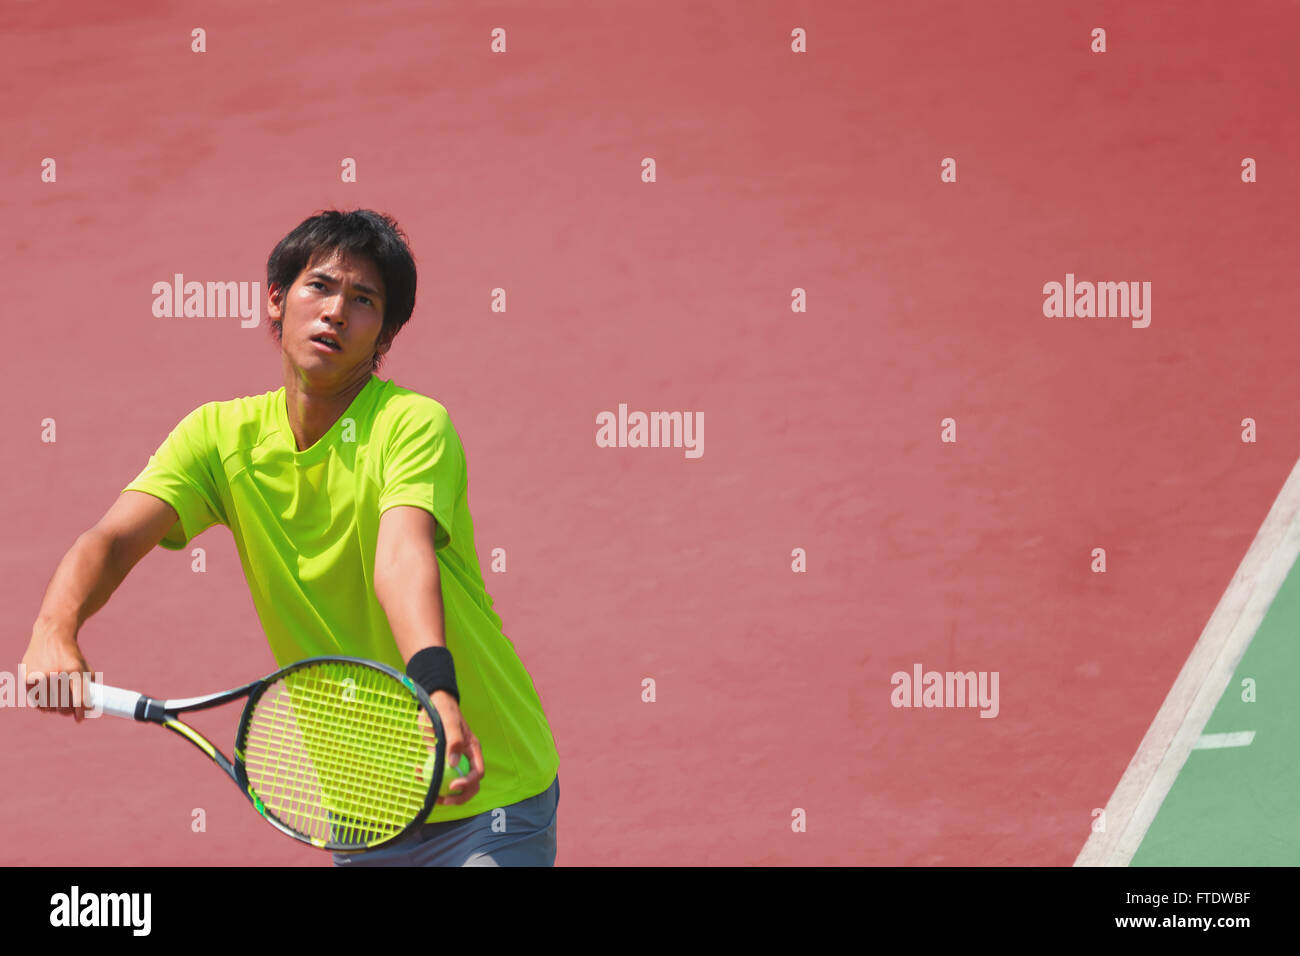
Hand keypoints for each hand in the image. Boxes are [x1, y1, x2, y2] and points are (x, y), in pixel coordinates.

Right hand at [21, 621, 91, 721]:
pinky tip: (46, 699)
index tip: (80, 719)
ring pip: (48, 705)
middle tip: (69, 711)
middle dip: (67, 711)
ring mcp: (41, 676)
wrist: (51, 636)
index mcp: (75, 671)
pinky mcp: (28, 678)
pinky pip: (35, 700)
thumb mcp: (84, 667)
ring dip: (53, 708)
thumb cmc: (71, 655)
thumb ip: (88, 686)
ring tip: (58, 704)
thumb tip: (90, 710)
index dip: (80, 712)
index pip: (79, 700)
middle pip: (63, 705)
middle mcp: (57, 674)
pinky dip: (41, 704)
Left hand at [430, 690, 483, 805]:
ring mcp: (454, 760)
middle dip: (458, 797)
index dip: (468, 784)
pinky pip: (438, 775)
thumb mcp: (449, 722)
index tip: (452, 786)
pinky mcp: (441, 760)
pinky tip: (417, 774)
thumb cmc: (443, 709)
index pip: (477, 773)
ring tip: (430, 795)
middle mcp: (466, 758)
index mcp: (473, 750)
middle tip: (442, 800)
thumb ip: (453, 740)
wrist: (432, 702)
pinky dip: (429, 779)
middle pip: (469, 785)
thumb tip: (454, 764)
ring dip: (443, 793)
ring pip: (453, 784)